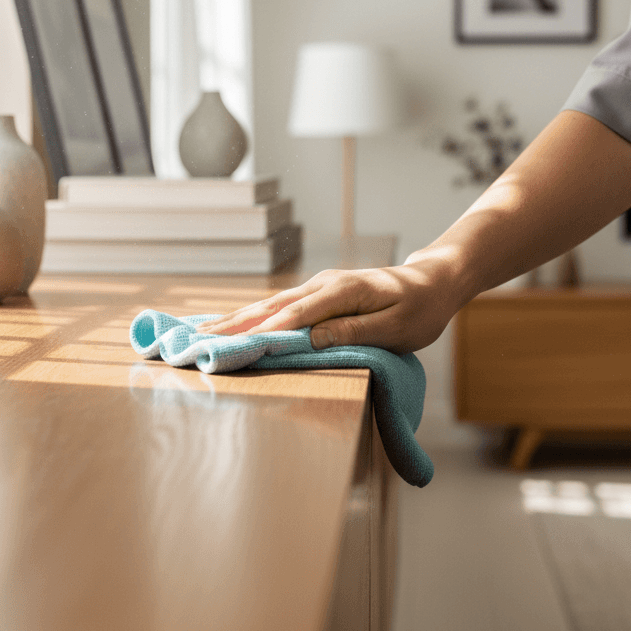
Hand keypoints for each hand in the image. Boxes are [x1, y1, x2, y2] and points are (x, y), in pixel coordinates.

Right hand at [194, 255, 464, 353]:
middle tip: (196, 341)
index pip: (294, 316)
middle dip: (233, 325)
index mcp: (342, 292)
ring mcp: (320, 287)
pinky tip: (232, 323)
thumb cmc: (420, 310)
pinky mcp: (320, 294)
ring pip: (271, 305)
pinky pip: (280, 306)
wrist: (433, 283)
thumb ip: (353, 331)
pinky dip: (253, 315)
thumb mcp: (395, 327)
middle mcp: (324, 285)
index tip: (230, 347)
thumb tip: (311, 339)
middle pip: (272, 307)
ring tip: (201, 333)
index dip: (262, 333)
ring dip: (236, 319)